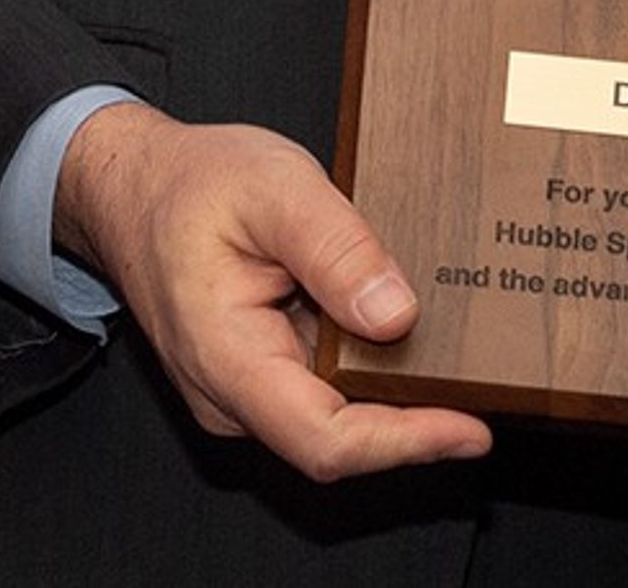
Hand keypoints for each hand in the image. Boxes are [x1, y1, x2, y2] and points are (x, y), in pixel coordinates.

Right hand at [53, 103, 490, 481]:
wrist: (137, 187)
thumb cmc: (192, 185)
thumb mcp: (275, 189)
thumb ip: (337, 249)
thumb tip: (396, 313)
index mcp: (226, 359)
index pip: (325, 438)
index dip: (404, 442)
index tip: (471, 430)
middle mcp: (232, 395)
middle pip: (340, 438)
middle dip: (418, 420)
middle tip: (490, 384)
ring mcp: (247, 391)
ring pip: (337, 416)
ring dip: (400, 397)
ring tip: (465, 360)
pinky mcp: (262, 375)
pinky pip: (326, 389)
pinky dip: (374, 372)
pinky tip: (415, 339)